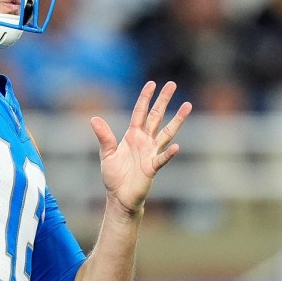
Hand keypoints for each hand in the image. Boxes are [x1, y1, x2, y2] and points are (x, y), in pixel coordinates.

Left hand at [90, 81, 190, 215]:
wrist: (119, 197)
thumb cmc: (114, 176)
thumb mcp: (107, 154)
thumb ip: (104, 137)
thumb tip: (94, 119)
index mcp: (133, 135)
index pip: (140, 112)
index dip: (145, 98)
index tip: (152, 83)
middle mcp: (145, 141)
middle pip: (156, 116)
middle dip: (164, 100)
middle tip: (172, 84)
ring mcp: (151, 153)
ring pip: (167, 133)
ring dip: (177, 120)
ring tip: (187, 106)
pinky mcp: (152, 167)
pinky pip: (162, 158)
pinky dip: (169, 153)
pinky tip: (177, 146)